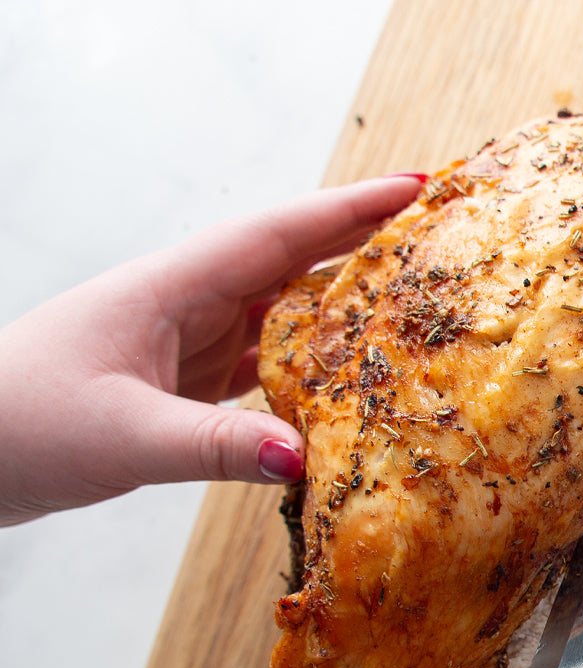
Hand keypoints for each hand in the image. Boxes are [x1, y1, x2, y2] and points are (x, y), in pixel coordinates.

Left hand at [0, 174, 425, 525]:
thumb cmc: (20, 426)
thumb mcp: (124, 435)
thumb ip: (215, 447)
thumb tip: (305, 458)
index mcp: (171, 287)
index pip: (277, 235)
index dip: (350, 211)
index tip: (416, 187)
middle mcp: (187, 304)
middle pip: (291, 262)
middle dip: (362, 244)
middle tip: (435, 238)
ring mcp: (187, 343)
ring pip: (282, 314)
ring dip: (342, 308)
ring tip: (409, 306)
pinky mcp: (184, 383)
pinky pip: (264, 364)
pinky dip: (309, 368)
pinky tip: (344, 381)